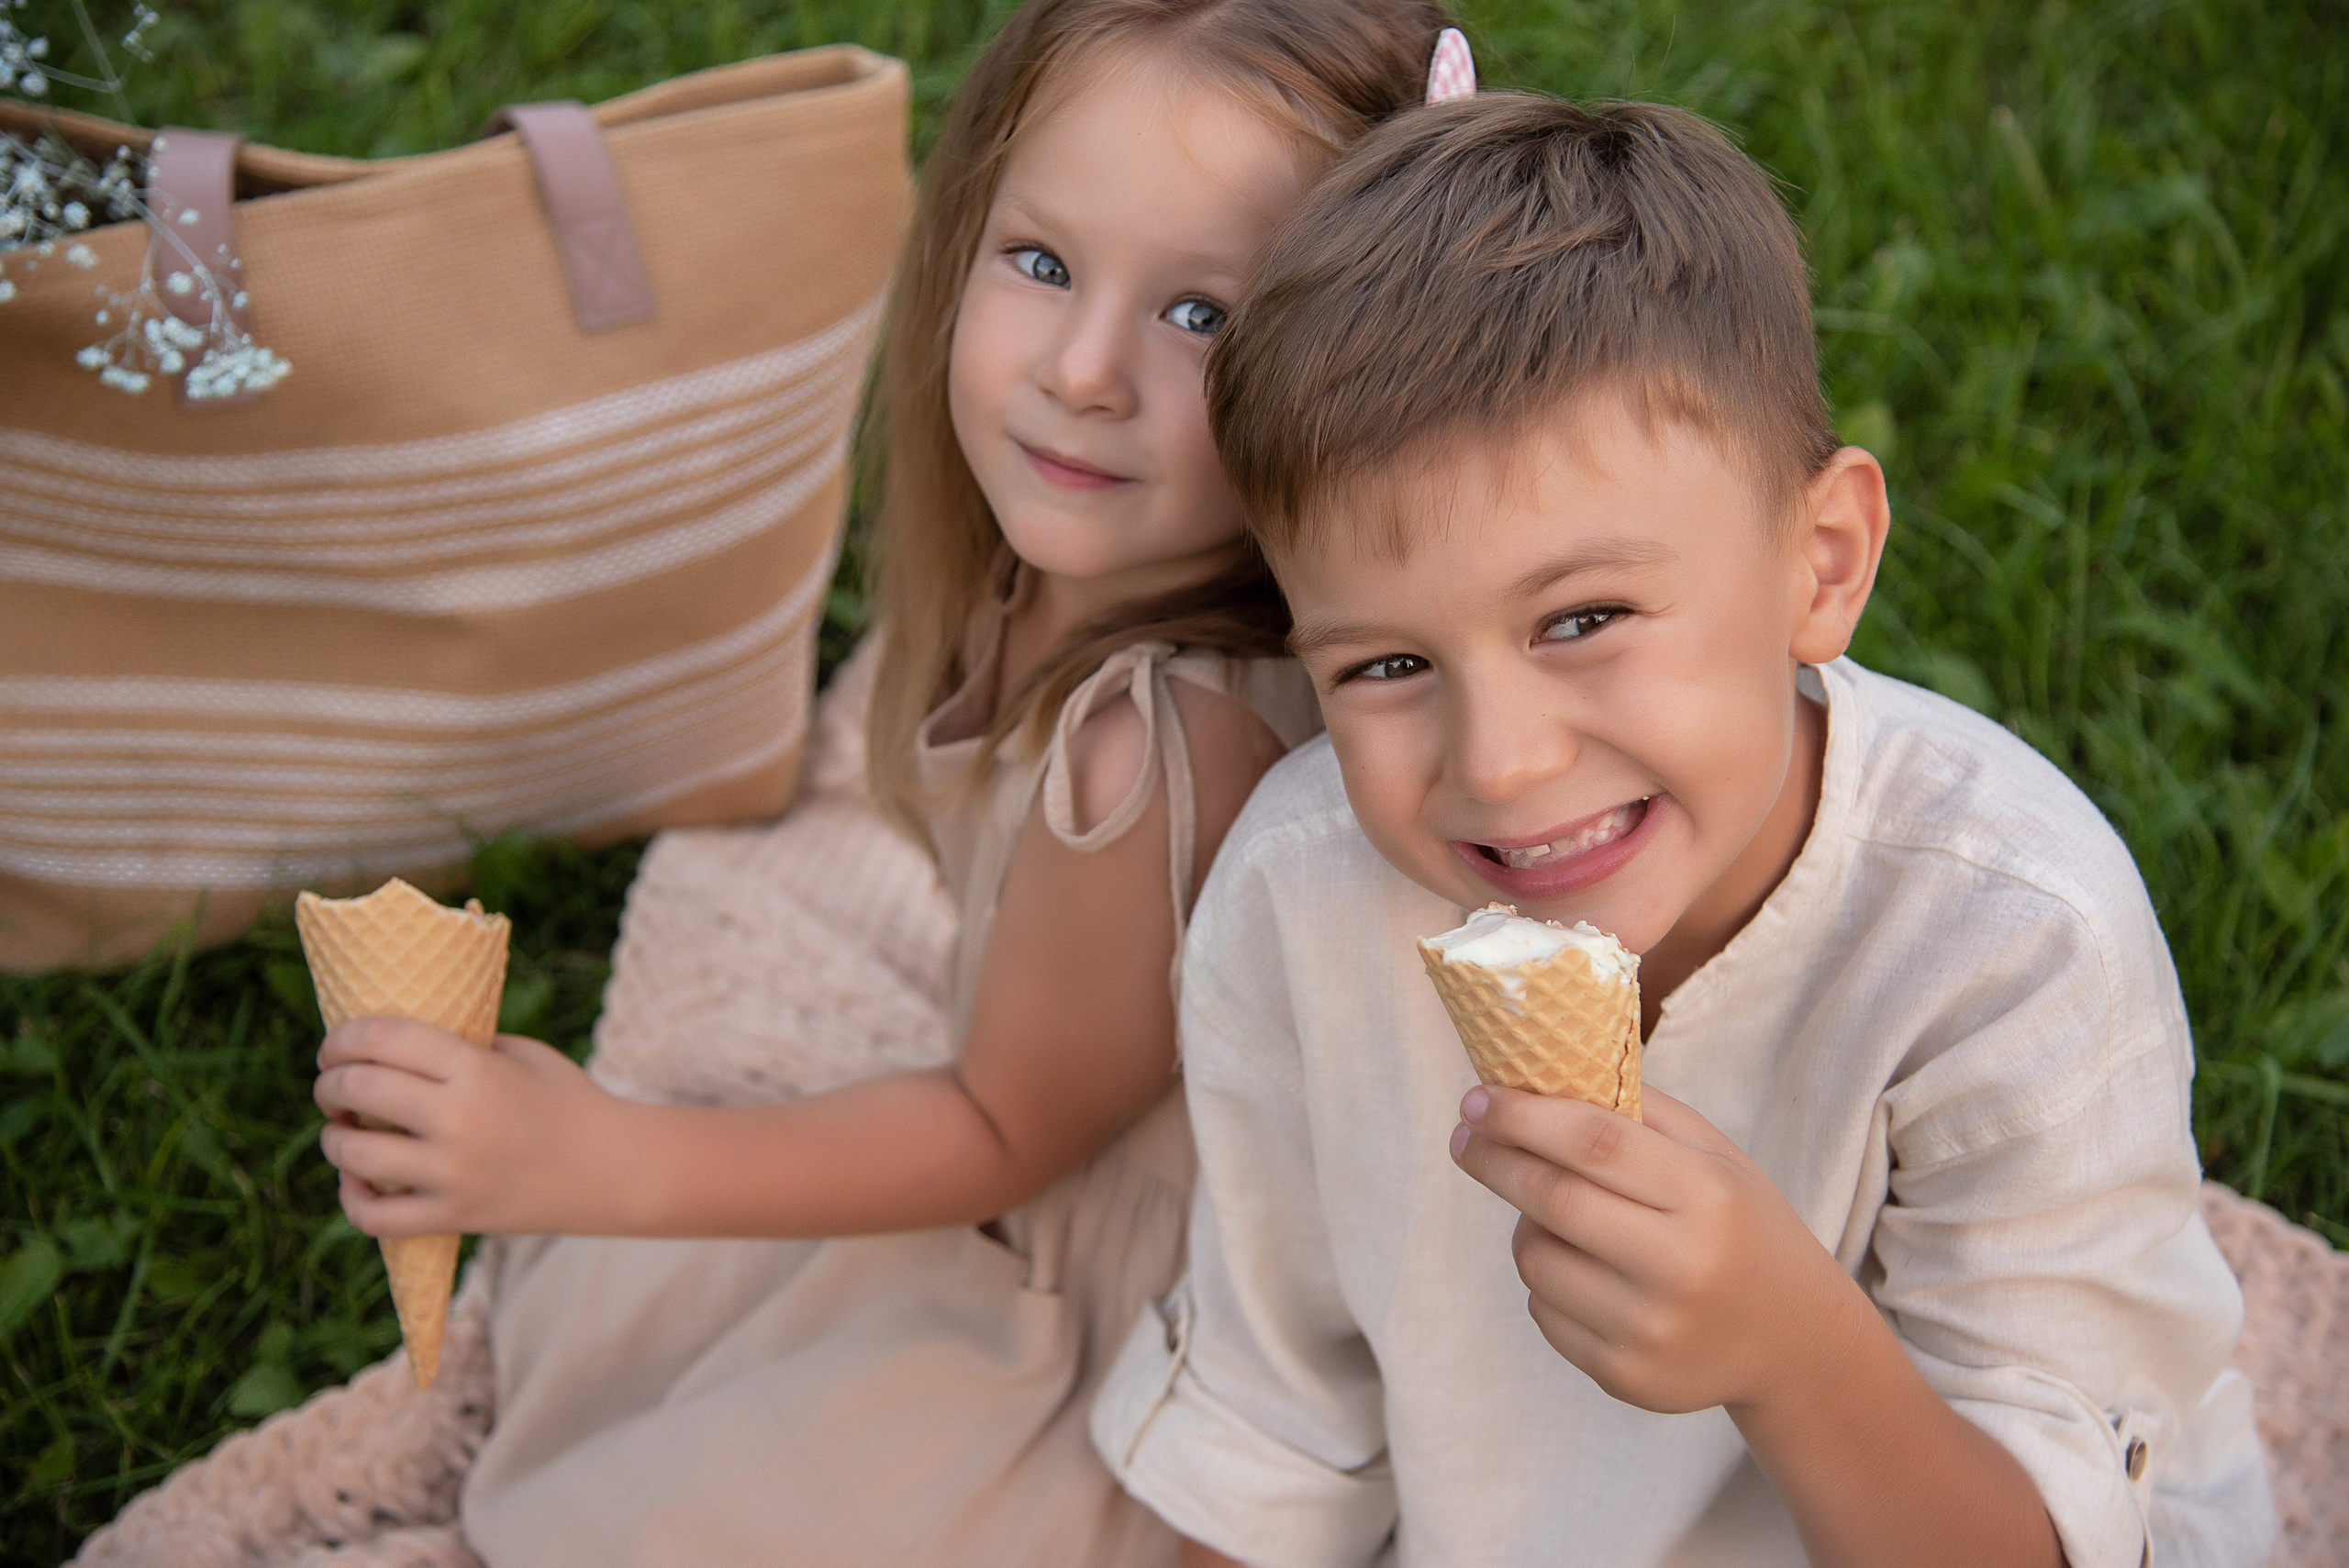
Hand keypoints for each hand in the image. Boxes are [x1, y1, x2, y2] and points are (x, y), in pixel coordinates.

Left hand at [314, 1018, 632, 1236]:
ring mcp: (453, 1175)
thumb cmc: (568, 1100)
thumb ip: (463, 1046)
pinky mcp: (454, 1218)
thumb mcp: (522, 1054)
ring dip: (334, 1138)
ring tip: (343, 1131)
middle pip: (359, 1089)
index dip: (343, 1037)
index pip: (384, 1039)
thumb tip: (396, 1045)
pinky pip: (375, 1218)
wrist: (613, 1170)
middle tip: (332, 1084)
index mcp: (477, 1070)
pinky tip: (358, 1184)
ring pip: (353, 1155)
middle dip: (329, 1083)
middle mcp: (458, 1120)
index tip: (335, 1045)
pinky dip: (352, 1200)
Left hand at [1449, 1084, 1868, 1417]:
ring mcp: (1650, 1330)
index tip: (1475, 1100)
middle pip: (1553, 1199)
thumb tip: (1540, 1078)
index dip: (1523, 1117)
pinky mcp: (1626, 1376)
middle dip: (1494, 1160)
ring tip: (1551, 1212)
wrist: (1794, 1340)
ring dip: (1525, 1225)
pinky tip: (1582, 1269)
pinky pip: (1543, 1312)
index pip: (1593, 1143)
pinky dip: (1546, 1280)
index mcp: (1706, 1195)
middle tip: (1464, 1138)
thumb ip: (1636, 1112)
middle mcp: (1680, 1266)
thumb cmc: (1742, 1226)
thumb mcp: (1715, 1156)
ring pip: (1536, 1260)